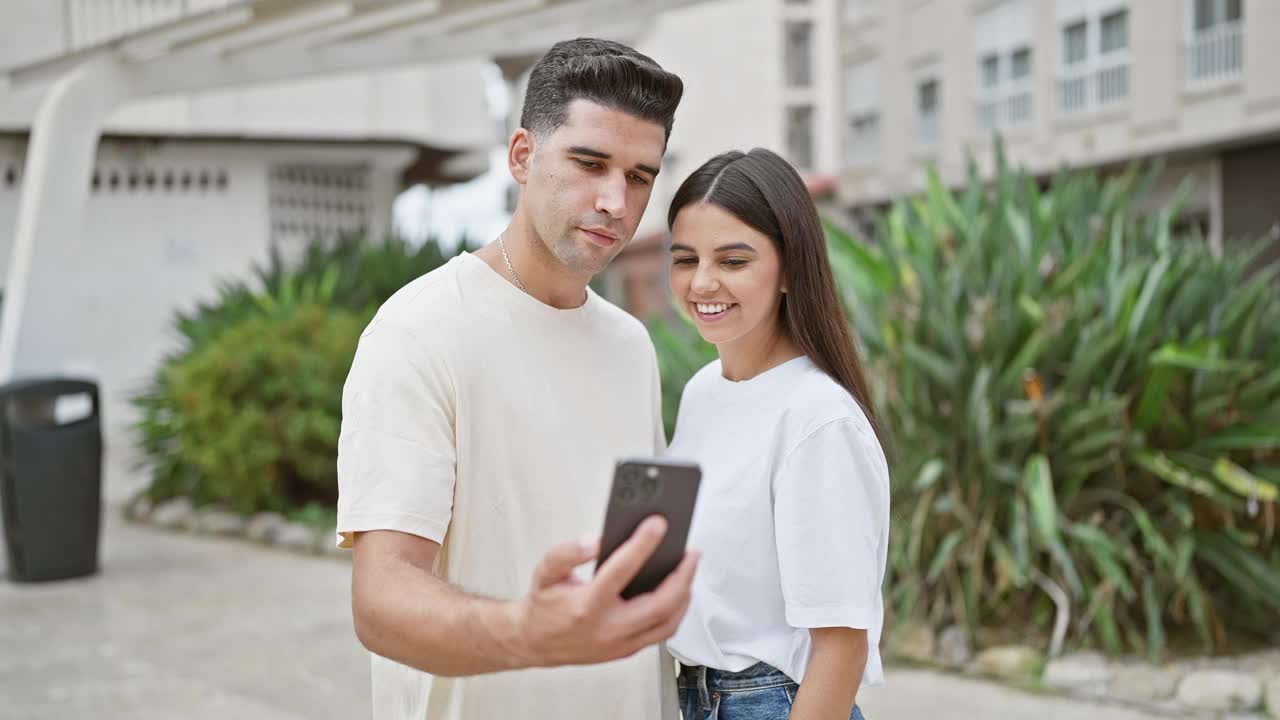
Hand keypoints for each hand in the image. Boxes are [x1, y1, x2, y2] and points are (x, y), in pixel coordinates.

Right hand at [510, 515, 699, 667]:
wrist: (535, 643)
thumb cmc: (544, 607)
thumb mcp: (545, 572)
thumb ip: (567, 553)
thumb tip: (594, 541)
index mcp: (586, 606)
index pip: (621, 570)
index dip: (642, 544)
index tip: (658, 524)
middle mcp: (607, 628)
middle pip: (659, 604)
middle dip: (682, 575)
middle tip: (691, 552)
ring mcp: (620, 644)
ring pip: (667, 622)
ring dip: (685, 594)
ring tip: (689, 569)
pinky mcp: (627, 650)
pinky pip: (661, 632)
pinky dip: (676, 610)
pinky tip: (679, 591)